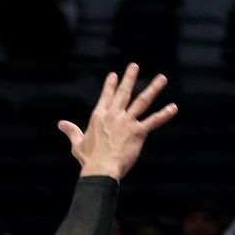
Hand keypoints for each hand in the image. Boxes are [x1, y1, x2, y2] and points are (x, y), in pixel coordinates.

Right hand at [58, 63, 177, 179]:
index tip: (114, 75)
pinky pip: (154, 121)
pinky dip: (164, 114)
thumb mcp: (77, 143)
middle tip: (134, 66)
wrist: (101, 169)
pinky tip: (173, 108)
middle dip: (129, 78)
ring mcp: (127, 122)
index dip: (110, 85)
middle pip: (124, 92)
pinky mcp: (138, 132)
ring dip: (153, 89)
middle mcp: (113, 115)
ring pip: (142, 101)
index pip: (106, 96)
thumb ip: (71, 131)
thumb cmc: (89, 159)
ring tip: (162, 78)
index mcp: (99, 116)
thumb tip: (61, 124)